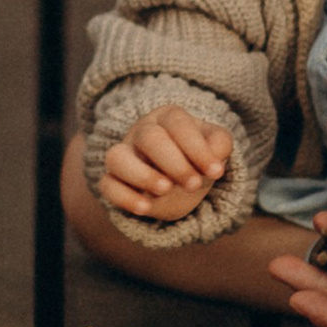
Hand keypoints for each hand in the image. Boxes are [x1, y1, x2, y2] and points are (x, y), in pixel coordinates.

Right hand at [96, 108, 231, 220]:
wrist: (177, 183)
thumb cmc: (195, 158)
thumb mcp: (214, 148)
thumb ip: (219, 146)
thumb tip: (213, 158)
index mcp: (169, 117)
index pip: (178, 123)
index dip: (196, 148)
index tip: (215, 172)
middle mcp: (142, 131)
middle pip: (149, 137)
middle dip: (174, 163)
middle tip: (193, 184)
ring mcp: (124, 154)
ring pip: (117, 157)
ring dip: (142, 175)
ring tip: (165, 190)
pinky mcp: (112, 179)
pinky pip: (107, 185)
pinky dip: (124, 197)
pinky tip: (145, 209)